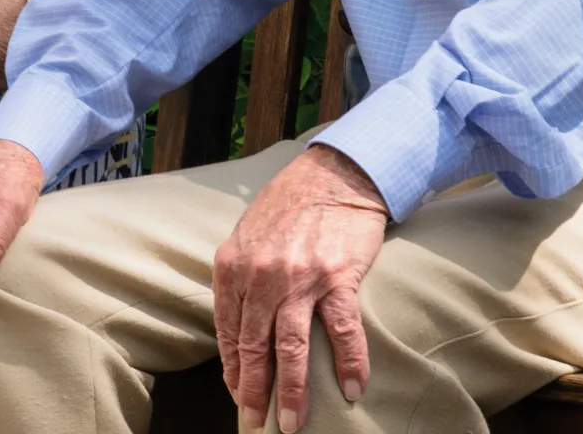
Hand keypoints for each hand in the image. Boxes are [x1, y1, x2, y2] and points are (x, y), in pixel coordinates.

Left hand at [213, 144, 388, 433]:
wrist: (335, 173)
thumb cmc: (290, 203)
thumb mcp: (248, 235)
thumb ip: (241, 276)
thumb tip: (240, 322)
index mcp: (233, 267)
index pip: (229, 332)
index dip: (233, 369)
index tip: (238, 395)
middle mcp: (260, 276)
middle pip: (254, 348)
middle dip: (254, 393)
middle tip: (256, 423)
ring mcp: (299, 279)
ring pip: (291, 348)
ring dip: (293, 392)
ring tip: (293, 424)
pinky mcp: (337, 277)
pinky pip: (342, 331)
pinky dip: (349, 364)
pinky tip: (353, 390)